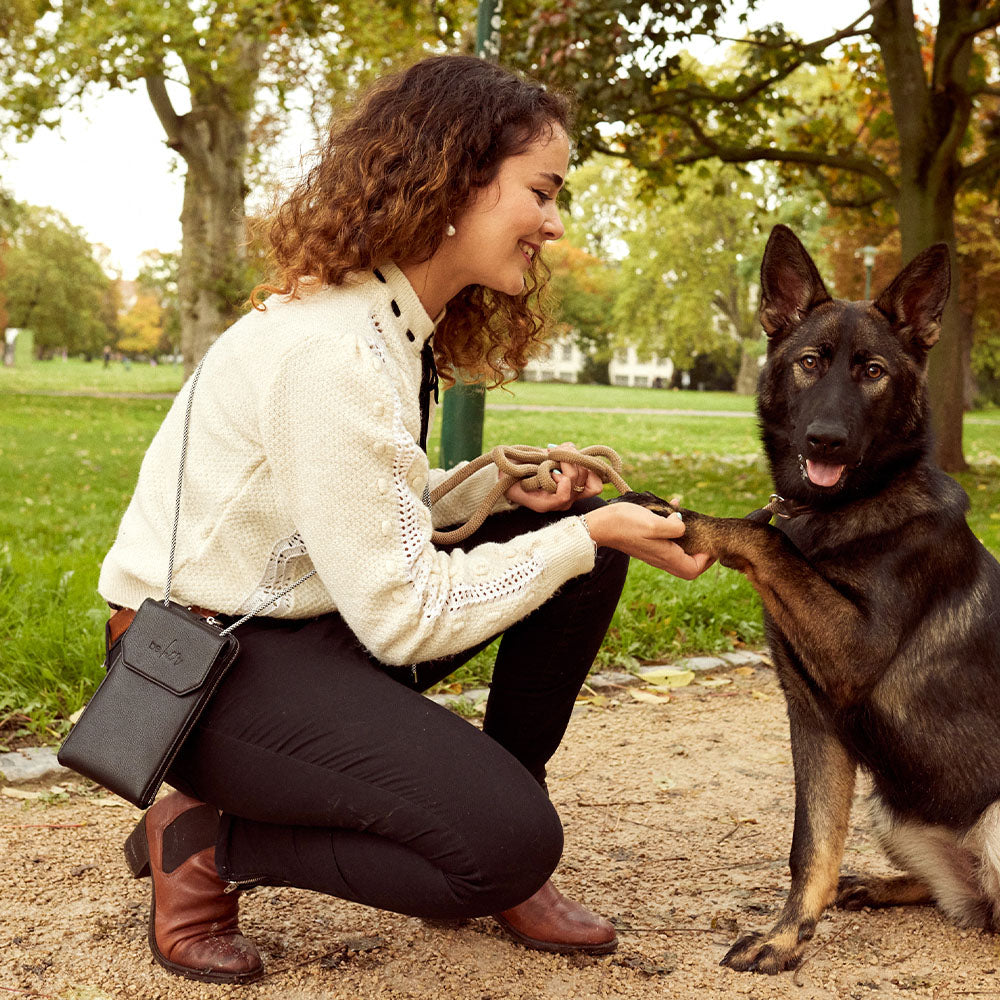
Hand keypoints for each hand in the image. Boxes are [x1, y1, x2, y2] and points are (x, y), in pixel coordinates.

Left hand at [504, 441, 603, 511]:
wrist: (505, 478)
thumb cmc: (529, 467)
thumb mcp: (552, 458)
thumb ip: (566, 453)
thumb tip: (571, 447)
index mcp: (574, 489)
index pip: (597, 483)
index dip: (588, 466)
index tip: (570, 454)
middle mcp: (570, 499)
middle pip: (585, 472)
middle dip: (570, 455)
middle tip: (553, 451)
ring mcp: (560, 504)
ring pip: (575, 476)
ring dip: (561, 461)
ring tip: (548, 458)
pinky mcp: (547, 505)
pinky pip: (564, 490)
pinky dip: (558, 477)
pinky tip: (548, 472)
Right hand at [582, 502, 713, 579]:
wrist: (599, 525)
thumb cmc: (624, 523)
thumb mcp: (652, 523)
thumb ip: (673, 527)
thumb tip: (682, 524)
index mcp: (665, 555)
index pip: (693, 569)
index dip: (706, 560)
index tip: (709, 542)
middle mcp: (661, 557)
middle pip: (688, 566)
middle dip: (700, 553)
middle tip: (705, 535)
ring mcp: (654, 551)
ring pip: (679, 554)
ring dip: (688, 538)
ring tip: (690, 520)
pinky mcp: (647, 543)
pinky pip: (668, 542)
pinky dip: (674, 529)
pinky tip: (673, 508)